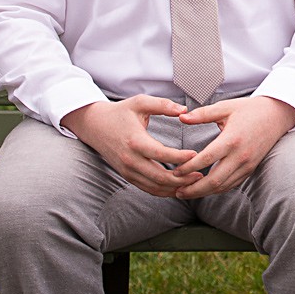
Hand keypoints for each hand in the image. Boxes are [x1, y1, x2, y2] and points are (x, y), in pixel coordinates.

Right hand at [62, 95, 198, 197]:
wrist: (94, 126)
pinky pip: (147, 188)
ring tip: (193, 182)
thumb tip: (184, 110)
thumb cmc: (120, 112)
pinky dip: (163, 191)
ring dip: (174, 187)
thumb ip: (162, 105)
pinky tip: (177, 187)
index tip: (195, 155)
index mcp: (135, 141)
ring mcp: (127, 170)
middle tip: (200, 175)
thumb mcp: (140, 102)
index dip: (179, 157)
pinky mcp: (127, 175)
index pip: (161, 154)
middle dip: (182, 178)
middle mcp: (130, 159)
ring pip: (154, 186)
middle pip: (159, 176)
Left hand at [169, 95, 294, 199]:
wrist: (277, 115)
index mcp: (232, 139)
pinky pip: (231, 184)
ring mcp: (247, 165)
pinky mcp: (250, 169)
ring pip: (223, 186)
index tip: (175, 172)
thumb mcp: (226, 107)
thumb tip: (181, 118)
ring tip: (187, 193)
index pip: (206, 159)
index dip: (188, 168)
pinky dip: (217, 189)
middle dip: (194, 189)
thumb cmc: (250, 109)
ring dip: (203, 192)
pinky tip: (205, 189)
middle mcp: (240, 156)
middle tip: (177, 191)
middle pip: (214, 180)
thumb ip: (202, 114)